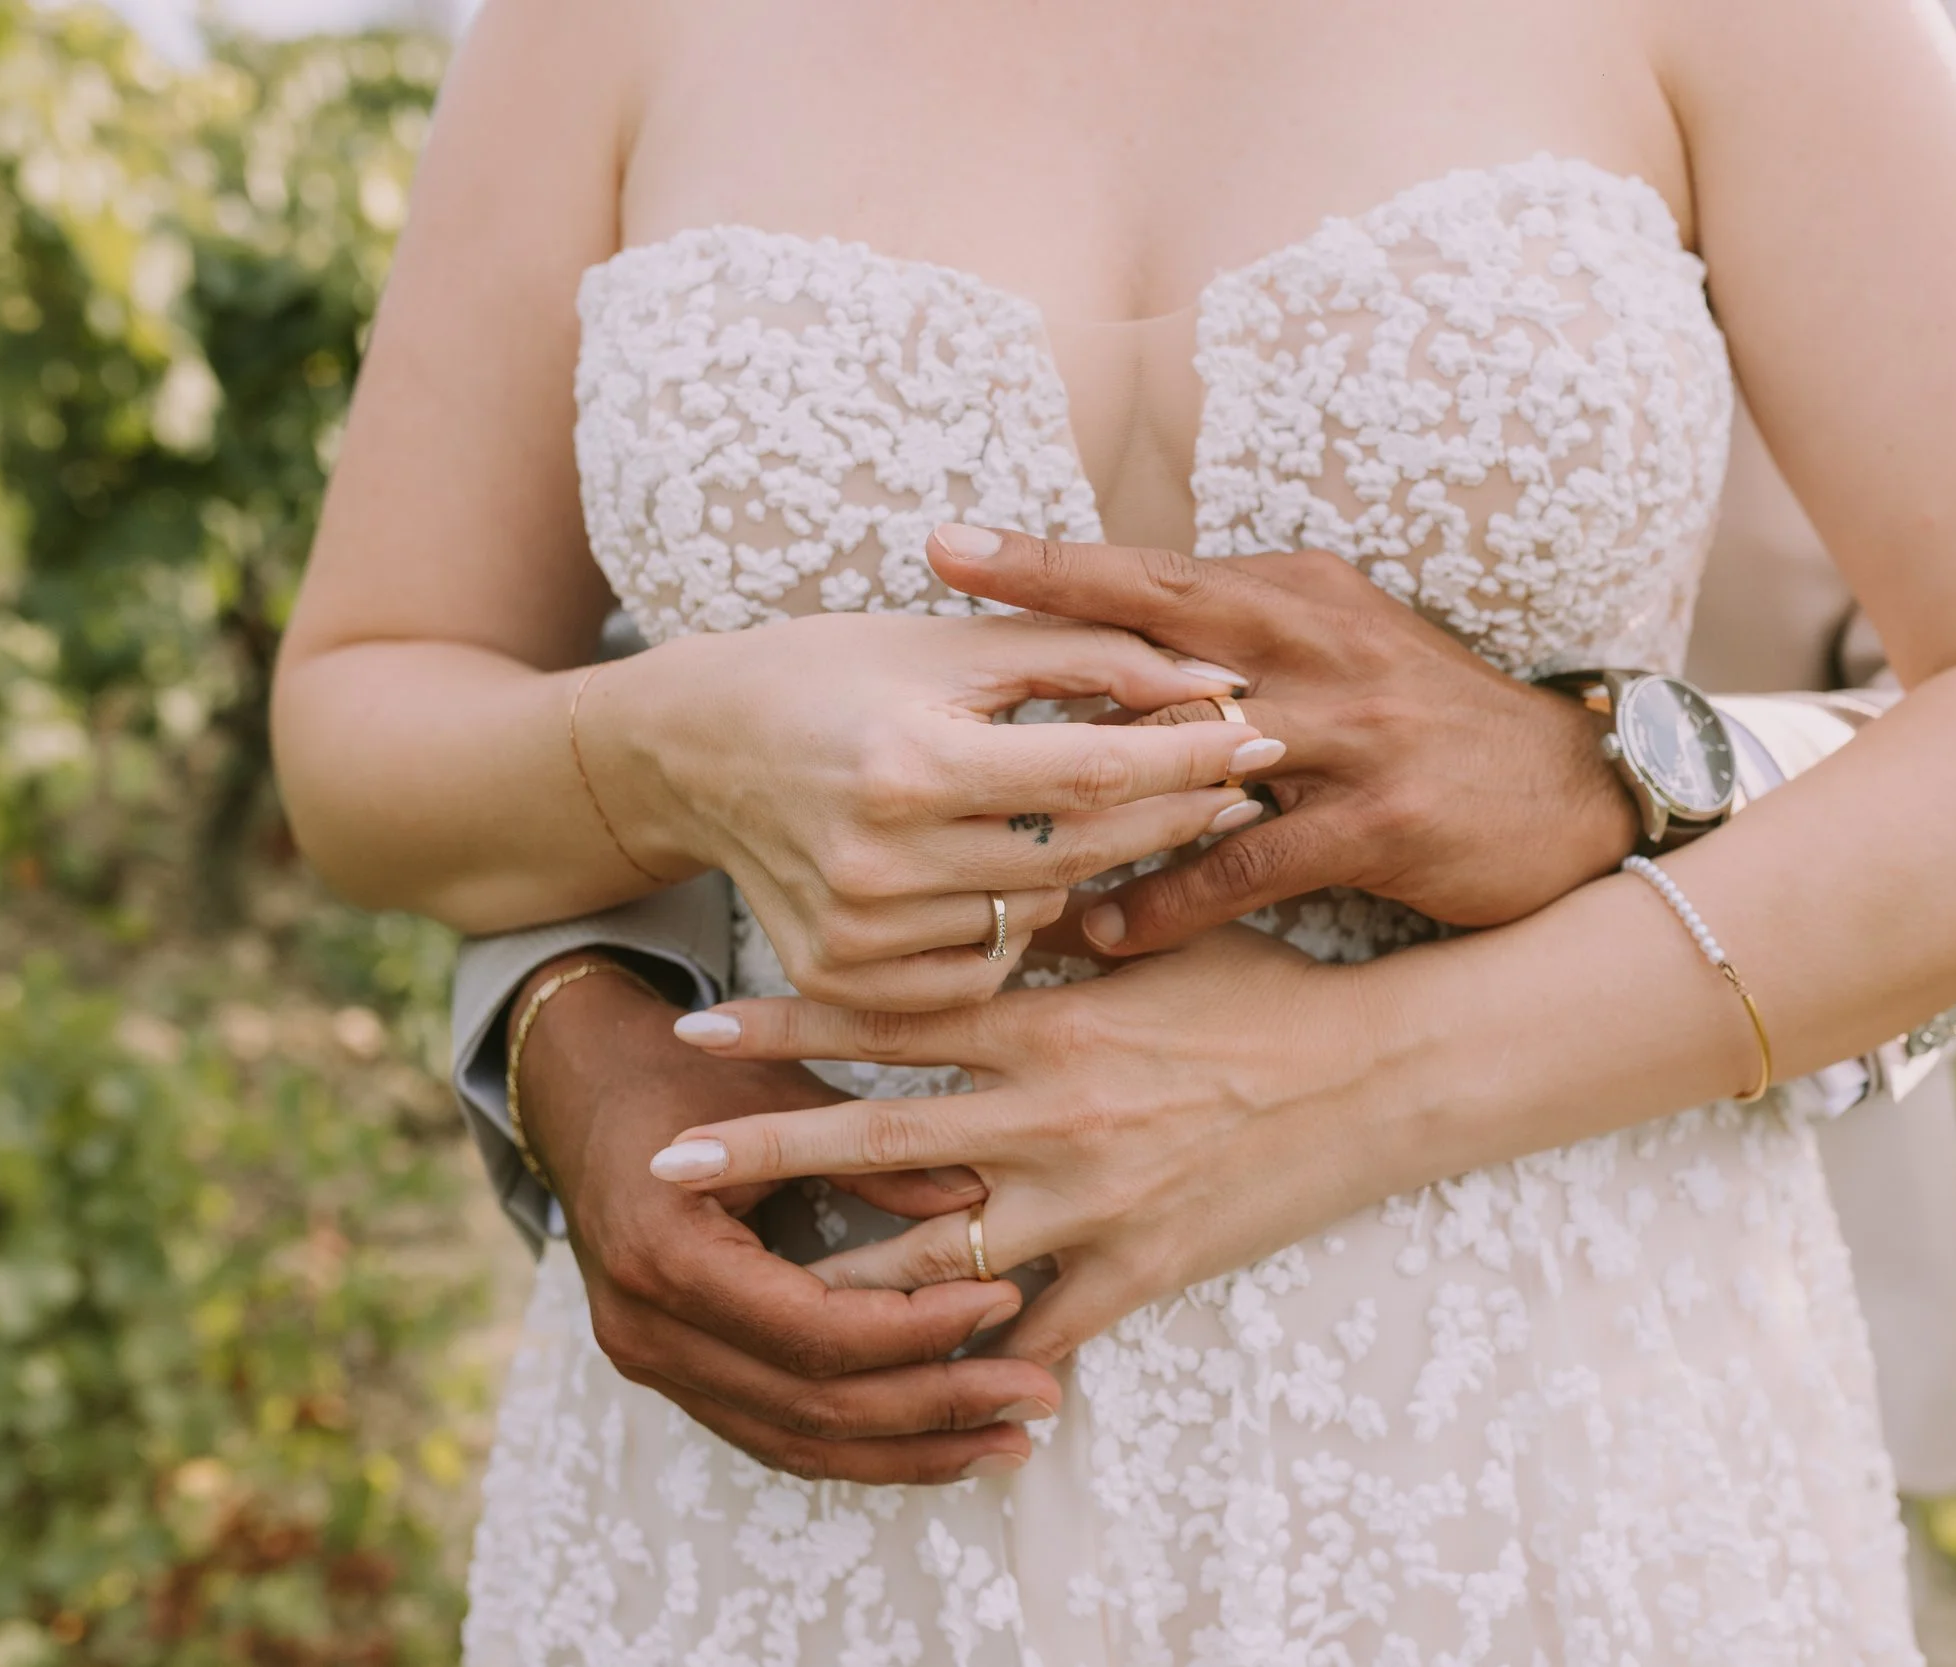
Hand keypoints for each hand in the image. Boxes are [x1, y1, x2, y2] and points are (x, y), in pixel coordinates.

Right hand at [510, 953, 1064, 1482]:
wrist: (584, 1089)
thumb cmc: (689, 1073)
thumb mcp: (781, 1090)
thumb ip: (875, 1151)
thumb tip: (981, 1200)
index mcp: (667, 1253)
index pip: (815, 1331)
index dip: (918, 1328)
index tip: (1004, 1297)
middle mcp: (646, 1327)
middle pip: (812, 1406)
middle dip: (935, 1409)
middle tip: (1037, 1397)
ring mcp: (651, 1362)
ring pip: (796, 1442)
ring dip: (909, 1452)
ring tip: (1009, 1443)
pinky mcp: (670, 1374)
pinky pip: (773, 1434)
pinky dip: (860, 1446)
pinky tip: (938, 1445)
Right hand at [584, 568, 1280, 1008]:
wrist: (693, 747)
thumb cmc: (838, 672)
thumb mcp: (956, 644)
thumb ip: (1091, 657)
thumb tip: (1215, 680)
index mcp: (912, 759)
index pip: (1096, 773)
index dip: (1192, 755)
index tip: (1262, 735)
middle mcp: (880, 856)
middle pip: (1082, 852)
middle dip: (1172, 813)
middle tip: (1235, 780)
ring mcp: (857, 930)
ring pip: (1039, 914)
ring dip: (1089, 866)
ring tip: (1108, 813)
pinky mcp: (841, 975)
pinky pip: (981, 968)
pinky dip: (1014, 923)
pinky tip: (1021, 874)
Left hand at [650, 929, 1416, 1365]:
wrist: (1382, 1075)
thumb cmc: (1271, 989)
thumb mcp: (1162, 937)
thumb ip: (1066, 919)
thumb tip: (990, 878)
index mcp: (1052, 1022)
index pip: (894, 1019)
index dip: (790, 1021)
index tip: (702, 1024)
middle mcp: (1054, 1115)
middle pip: (880, 1144)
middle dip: (768, 1152)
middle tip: (668, 1161)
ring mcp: (1094, 1201)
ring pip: (937, 1259)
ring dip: (840, 1274)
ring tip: (757, 1288)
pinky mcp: (1142, 1267)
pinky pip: (1044, 1328)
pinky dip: (985, 1358)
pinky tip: (925, 1381)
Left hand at [923, 529, 1638, 954]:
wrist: (1581, 794)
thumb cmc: (1435, 725)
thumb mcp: (1347, 652)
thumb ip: (1247, 639)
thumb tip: (1120, 639)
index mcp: (1306, 596)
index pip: (1156, 572)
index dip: (1050, 560)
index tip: (947, 545)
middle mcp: (1325, 645)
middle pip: (1160, 628)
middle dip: (1044, 619)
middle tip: (932, 628)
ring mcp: (1357, 731)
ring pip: (1193, 750)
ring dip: (1089, 797)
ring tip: (989, 836)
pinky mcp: (1383, 821)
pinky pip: (1247, 862)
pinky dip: (1169, 900)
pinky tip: (1106, 933)